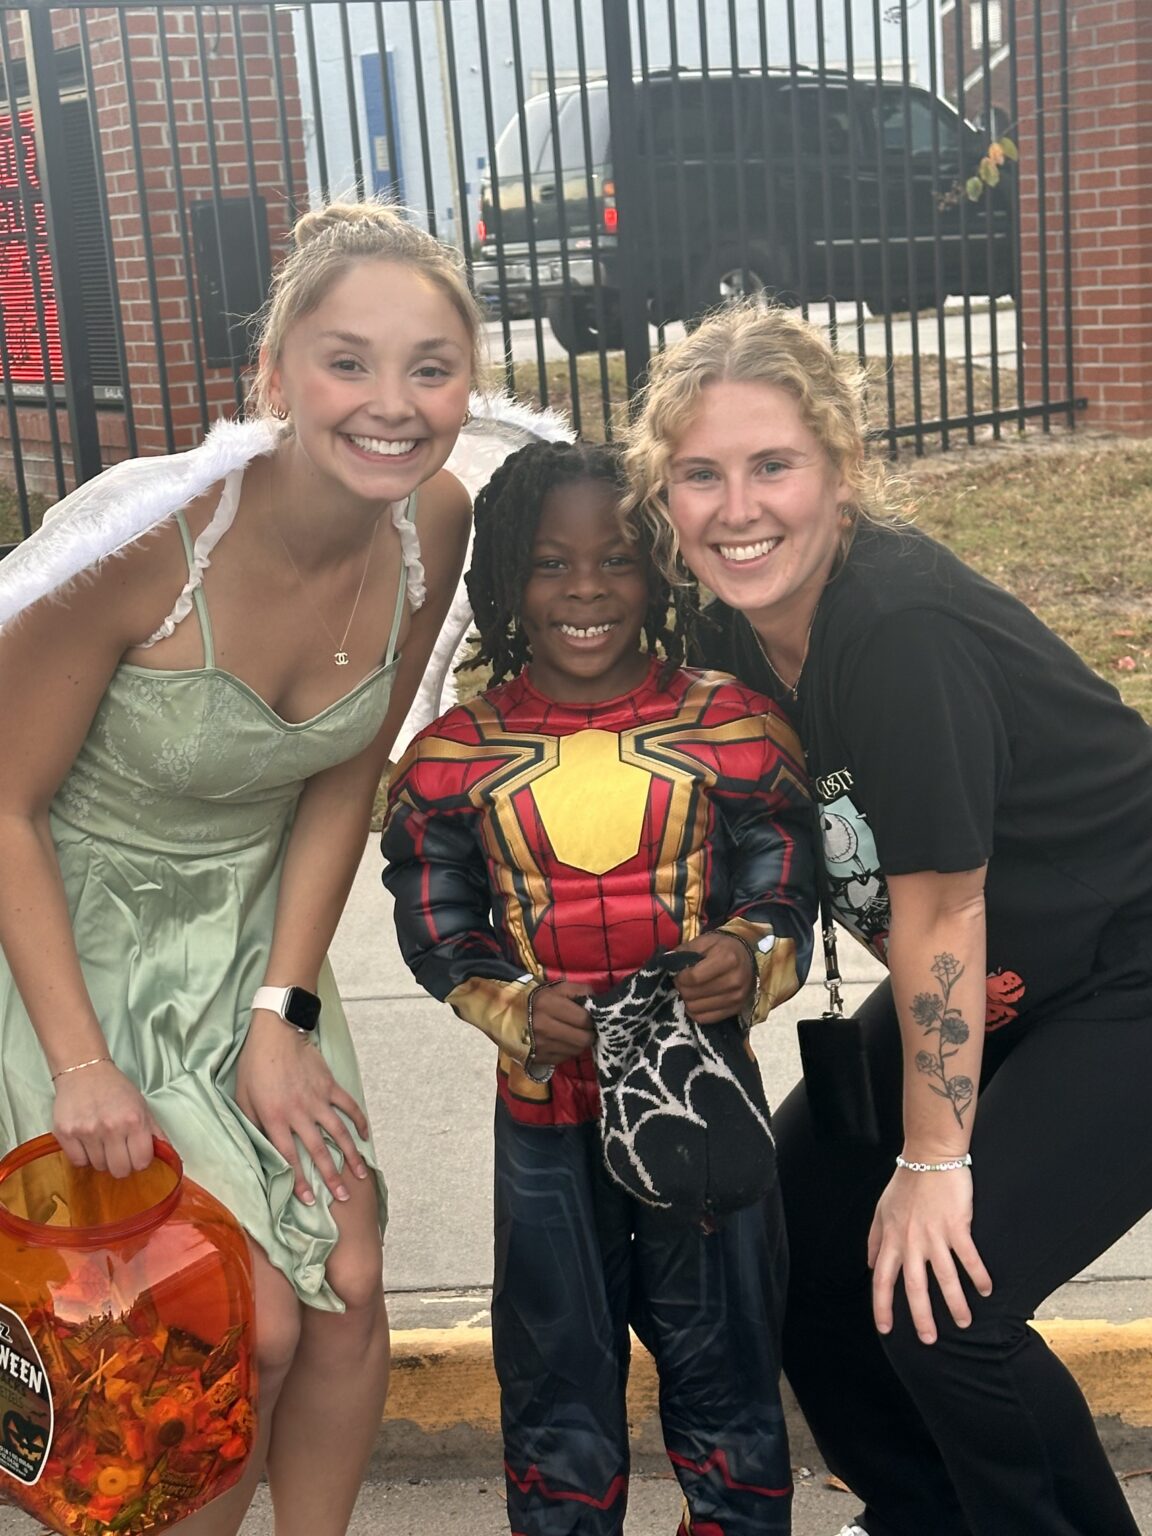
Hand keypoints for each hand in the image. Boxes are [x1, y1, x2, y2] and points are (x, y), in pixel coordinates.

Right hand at [53, 1060, 160, 1177]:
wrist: (84, 1071)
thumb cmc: (115, 1088)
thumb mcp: (142, 1106)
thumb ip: (154, 1133)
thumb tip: (169, 1156)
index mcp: (134, 1120)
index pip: (141, 1161)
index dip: (140, 1161)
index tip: (136, 1155)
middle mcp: (111, 1127)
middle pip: (119, 1170)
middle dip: (121, 1164)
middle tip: (118, 1151)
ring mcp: (87, 1131)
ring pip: (98, 1166)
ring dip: (101, 1158)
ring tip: (101, 1139)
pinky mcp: (66, 1133)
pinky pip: (78, 1162)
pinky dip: (83, 1156)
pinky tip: (87, 1141)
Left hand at [235, 1011, 369, 1206]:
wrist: (276, 1033)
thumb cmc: (254, 1066)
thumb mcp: (242, 1098)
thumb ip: (252, 1124)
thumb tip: (258, 1148)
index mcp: (275, 1118)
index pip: (288, 1158)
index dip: (300, 1181)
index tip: (310, 1199)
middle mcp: (299, 1113)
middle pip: (317, 1151)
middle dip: (331, 1177)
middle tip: (343, 1197)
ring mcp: (317, 1099)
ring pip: (338, 1133)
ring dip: (351, 1155)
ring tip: (361, 1174)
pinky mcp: (329, 1085)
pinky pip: (348, 1106)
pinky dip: (359, 1121)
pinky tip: (365, 1136)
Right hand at [528, 982, 595, 1064]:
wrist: (507, 1015)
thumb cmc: (538, 999)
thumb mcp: (558, 988)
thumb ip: (581, 991)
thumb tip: (598, 1003)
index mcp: (548, 1004)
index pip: (584, 1019)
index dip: (591, 1019)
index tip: (589, 1017)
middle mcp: (543, 1026)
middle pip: (583, 1040)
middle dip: (588, 1034)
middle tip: (585, 1029)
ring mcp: (540, 1044)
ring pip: (575, 1051)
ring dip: (578, 1043)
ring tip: (574, 1035)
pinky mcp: (538, 1057)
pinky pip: (564, 1058)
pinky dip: (567, 1051)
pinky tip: (562, 1042)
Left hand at [673, 932, 754, 1023]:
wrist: (747, 957)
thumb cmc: (722, 948)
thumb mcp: (704, 941)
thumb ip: (685, 951)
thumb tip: (666, 962)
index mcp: (727, 960)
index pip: (694, 977)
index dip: (680, 977)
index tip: (678, 974)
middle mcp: (734, 980)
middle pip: (693, 994)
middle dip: (682, 988)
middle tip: (682, 982)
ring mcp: (736, 997)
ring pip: (697, 1008)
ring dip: (687, 1000)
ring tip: (689, 990)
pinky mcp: (735, 1010)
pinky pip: (706, 1019)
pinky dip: (696, 1012)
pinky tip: (696, 1001)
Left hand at [867, 1164, 992, 1343]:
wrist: (930, 1157)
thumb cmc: (906, 1182)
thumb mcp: (881, 1210)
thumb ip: (874, 1239)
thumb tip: (869, 1265)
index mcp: (891, 1239)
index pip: (882, 1280)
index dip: (882, 1306)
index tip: (886, 1329)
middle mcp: (911, 1242)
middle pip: (915, 1288)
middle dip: (921, 1317)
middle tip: (929, 1339)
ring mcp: (934, 1235)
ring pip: (945, 1278)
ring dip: (955, 1304)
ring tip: (964, 1322)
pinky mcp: (957, 1226)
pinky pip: (968, 1258)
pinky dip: (978, 1275)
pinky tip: (986, 1290)